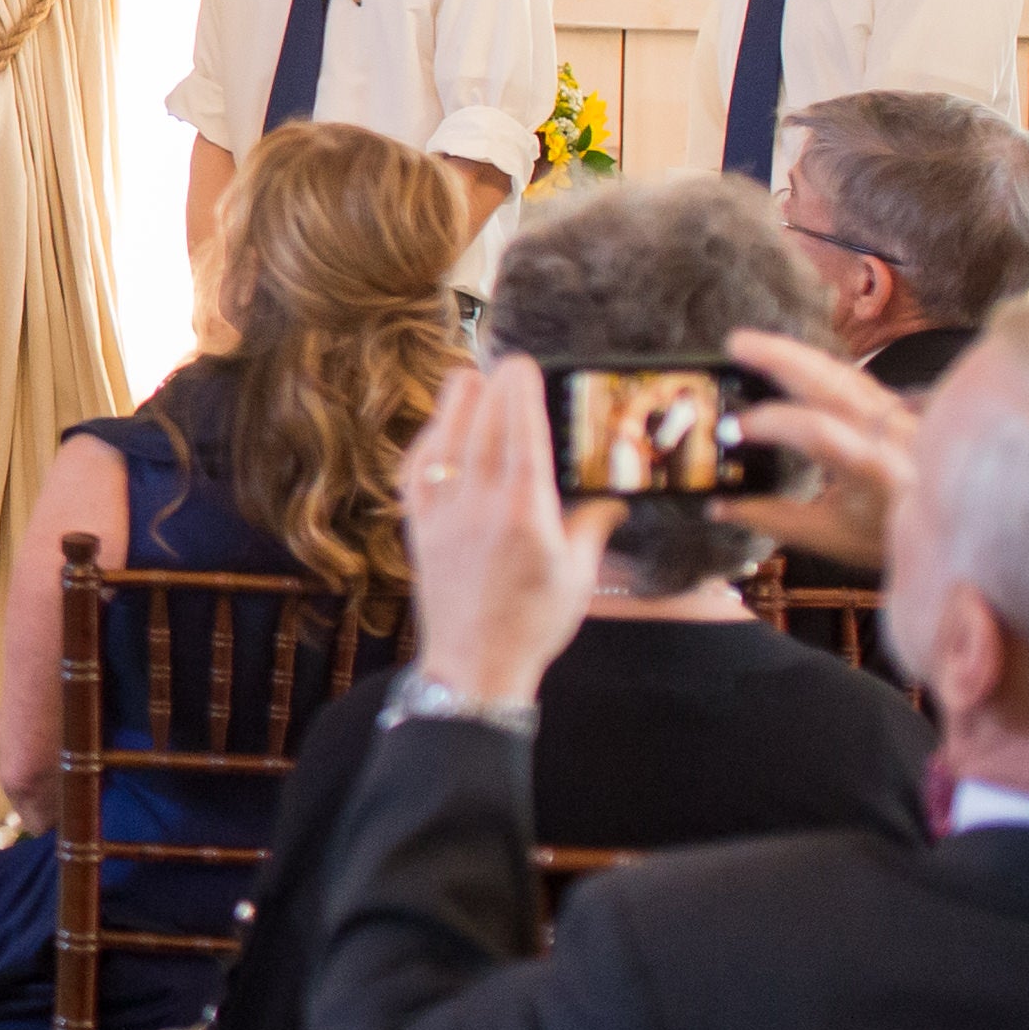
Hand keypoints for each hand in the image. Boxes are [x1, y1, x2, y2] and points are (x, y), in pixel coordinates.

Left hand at [398, 356, 606, 715]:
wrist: (475, 666)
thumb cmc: (533, 624)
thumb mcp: (578, 575)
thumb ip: (592, 526)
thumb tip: (613, 497)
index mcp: (525, 514)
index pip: (522, 435)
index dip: (521, 393)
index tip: (525, 364)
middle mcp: (479, 506)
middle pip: (482, 428)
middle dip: (493, 388)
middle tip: (505, 363)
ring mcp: (443, 516)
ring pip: (443, 444)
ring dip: (455, 406)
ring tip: (468, 378)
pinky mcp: (419, 529)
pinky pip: (415, 474)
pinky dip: (425, 444)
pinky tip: (436, 430)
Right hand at [721, 327, 915, 574]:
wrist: (949, 529)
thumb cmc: (887, 538)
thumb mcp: (828, 537)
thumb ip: (771, 518)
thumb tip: (717, 506)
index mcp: (873, 472)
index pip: (818, 433)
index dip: (773, 424)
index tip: (733, 429)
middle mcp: (888, 436)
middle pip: (834, 383)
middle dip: (782, 358)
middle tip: (735, 343)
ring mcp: (896, 417)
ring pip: (844, 372)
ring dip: (795, 353)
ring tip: (750, 343)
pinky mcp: (896, 408)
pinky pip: (853, 376)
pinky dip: (817, 363)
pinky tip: (791, 357)